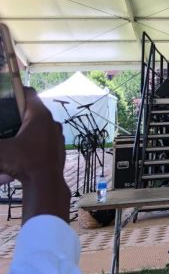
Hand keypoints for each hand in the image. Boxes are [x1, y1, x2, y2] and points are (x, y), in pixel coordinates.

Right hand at [0, 88, 69, 221]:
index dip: (16, 91)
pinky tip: (23, 146)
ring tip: (12, 131)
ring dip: (27, 125)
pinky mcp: (59, 146)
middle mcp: (51, 121)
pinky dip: (34, 137)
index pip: (28, 93)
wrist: (45, 182)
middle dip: (18, 111)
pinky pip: (45, 136)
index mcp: (39, 115)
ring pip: (40, 123)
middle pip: (33, 109)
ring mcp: (57, 134)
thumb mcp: (0, 150)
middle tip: (5, 116)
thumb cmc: (23, 162)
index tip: (5, 94)